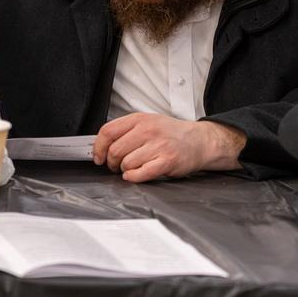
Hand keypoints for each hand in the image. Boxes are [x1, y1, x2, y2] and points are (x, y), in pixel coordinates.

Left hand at [92, 113, 245, 181]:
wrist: (199, 141)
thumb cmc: (171, 134)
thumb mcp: (147, 122)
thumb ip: (126, 130)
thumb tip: (102, 146)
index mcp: (140, 119)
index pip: (108, 131)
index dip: (98, 147)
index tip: (98, 157)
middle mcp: (148, 130)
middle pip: (115, 150)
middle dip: (112, 163)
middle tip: (116, 166)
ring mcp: (158, 145)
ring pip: (127, 163)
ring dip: (124, 170)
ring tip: (131, 168)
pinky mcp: (167, 161)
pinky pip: (140, 173)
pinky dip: (133, 177)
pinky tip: (135, 174)